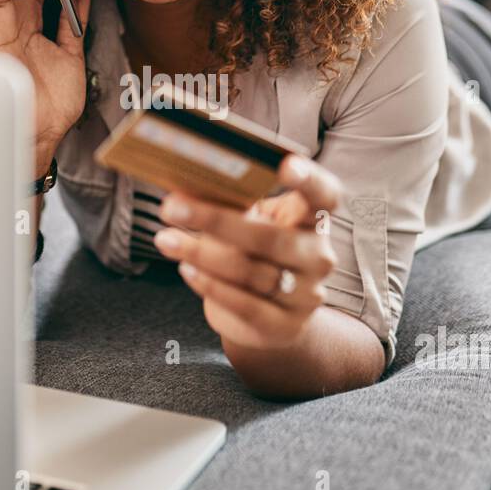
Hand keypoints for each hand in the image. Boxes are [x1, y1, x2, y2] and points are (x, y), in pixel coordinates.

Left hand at [154, 154, 340, 350]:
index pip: (325, 197)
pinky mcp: (284, 325)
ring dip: (201, 253)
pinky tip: (187, 269)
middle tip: (172, 207)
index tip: (286, 164)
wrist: (269, 318)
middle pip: (270, 237)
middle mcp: (317, 256)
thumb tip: (183, 186)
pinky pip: (245, 304)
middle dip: (216, 221)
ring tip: (166, 239)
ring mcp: (305, 294)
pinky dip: (211, 285)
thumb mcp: (250, 224)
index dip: (310, 180)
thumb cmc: (254, 256)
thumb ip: (230, 204)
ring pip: (250, 272)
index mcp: (313, 221)